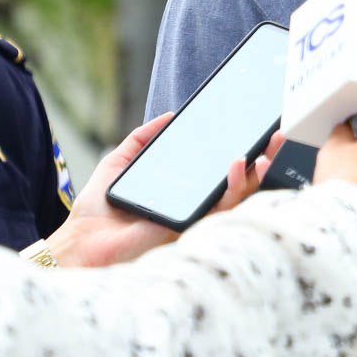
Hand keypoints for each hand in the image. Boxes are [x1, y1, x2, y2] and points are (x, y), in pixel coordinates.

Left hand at [44, 114, 283, 268]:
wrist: (81, 242)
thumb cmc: (97, 210)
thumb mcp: (119, 161)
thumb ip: (143, 138)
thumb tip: (170, 115)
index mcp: (182, 189)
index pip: (218, 169)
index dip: (242, 149)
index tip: (254, 127)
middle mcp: (193, 203)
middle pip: (238, 180)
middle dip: (263, 158)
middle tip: (275, 135)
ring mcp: (194, 217)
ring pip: (238, 195)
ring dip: (256, 171)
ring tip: (265, 149)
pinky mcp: (190, 228)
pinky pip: (220, 207)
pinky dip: (231, 185)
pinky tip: (234, 165)